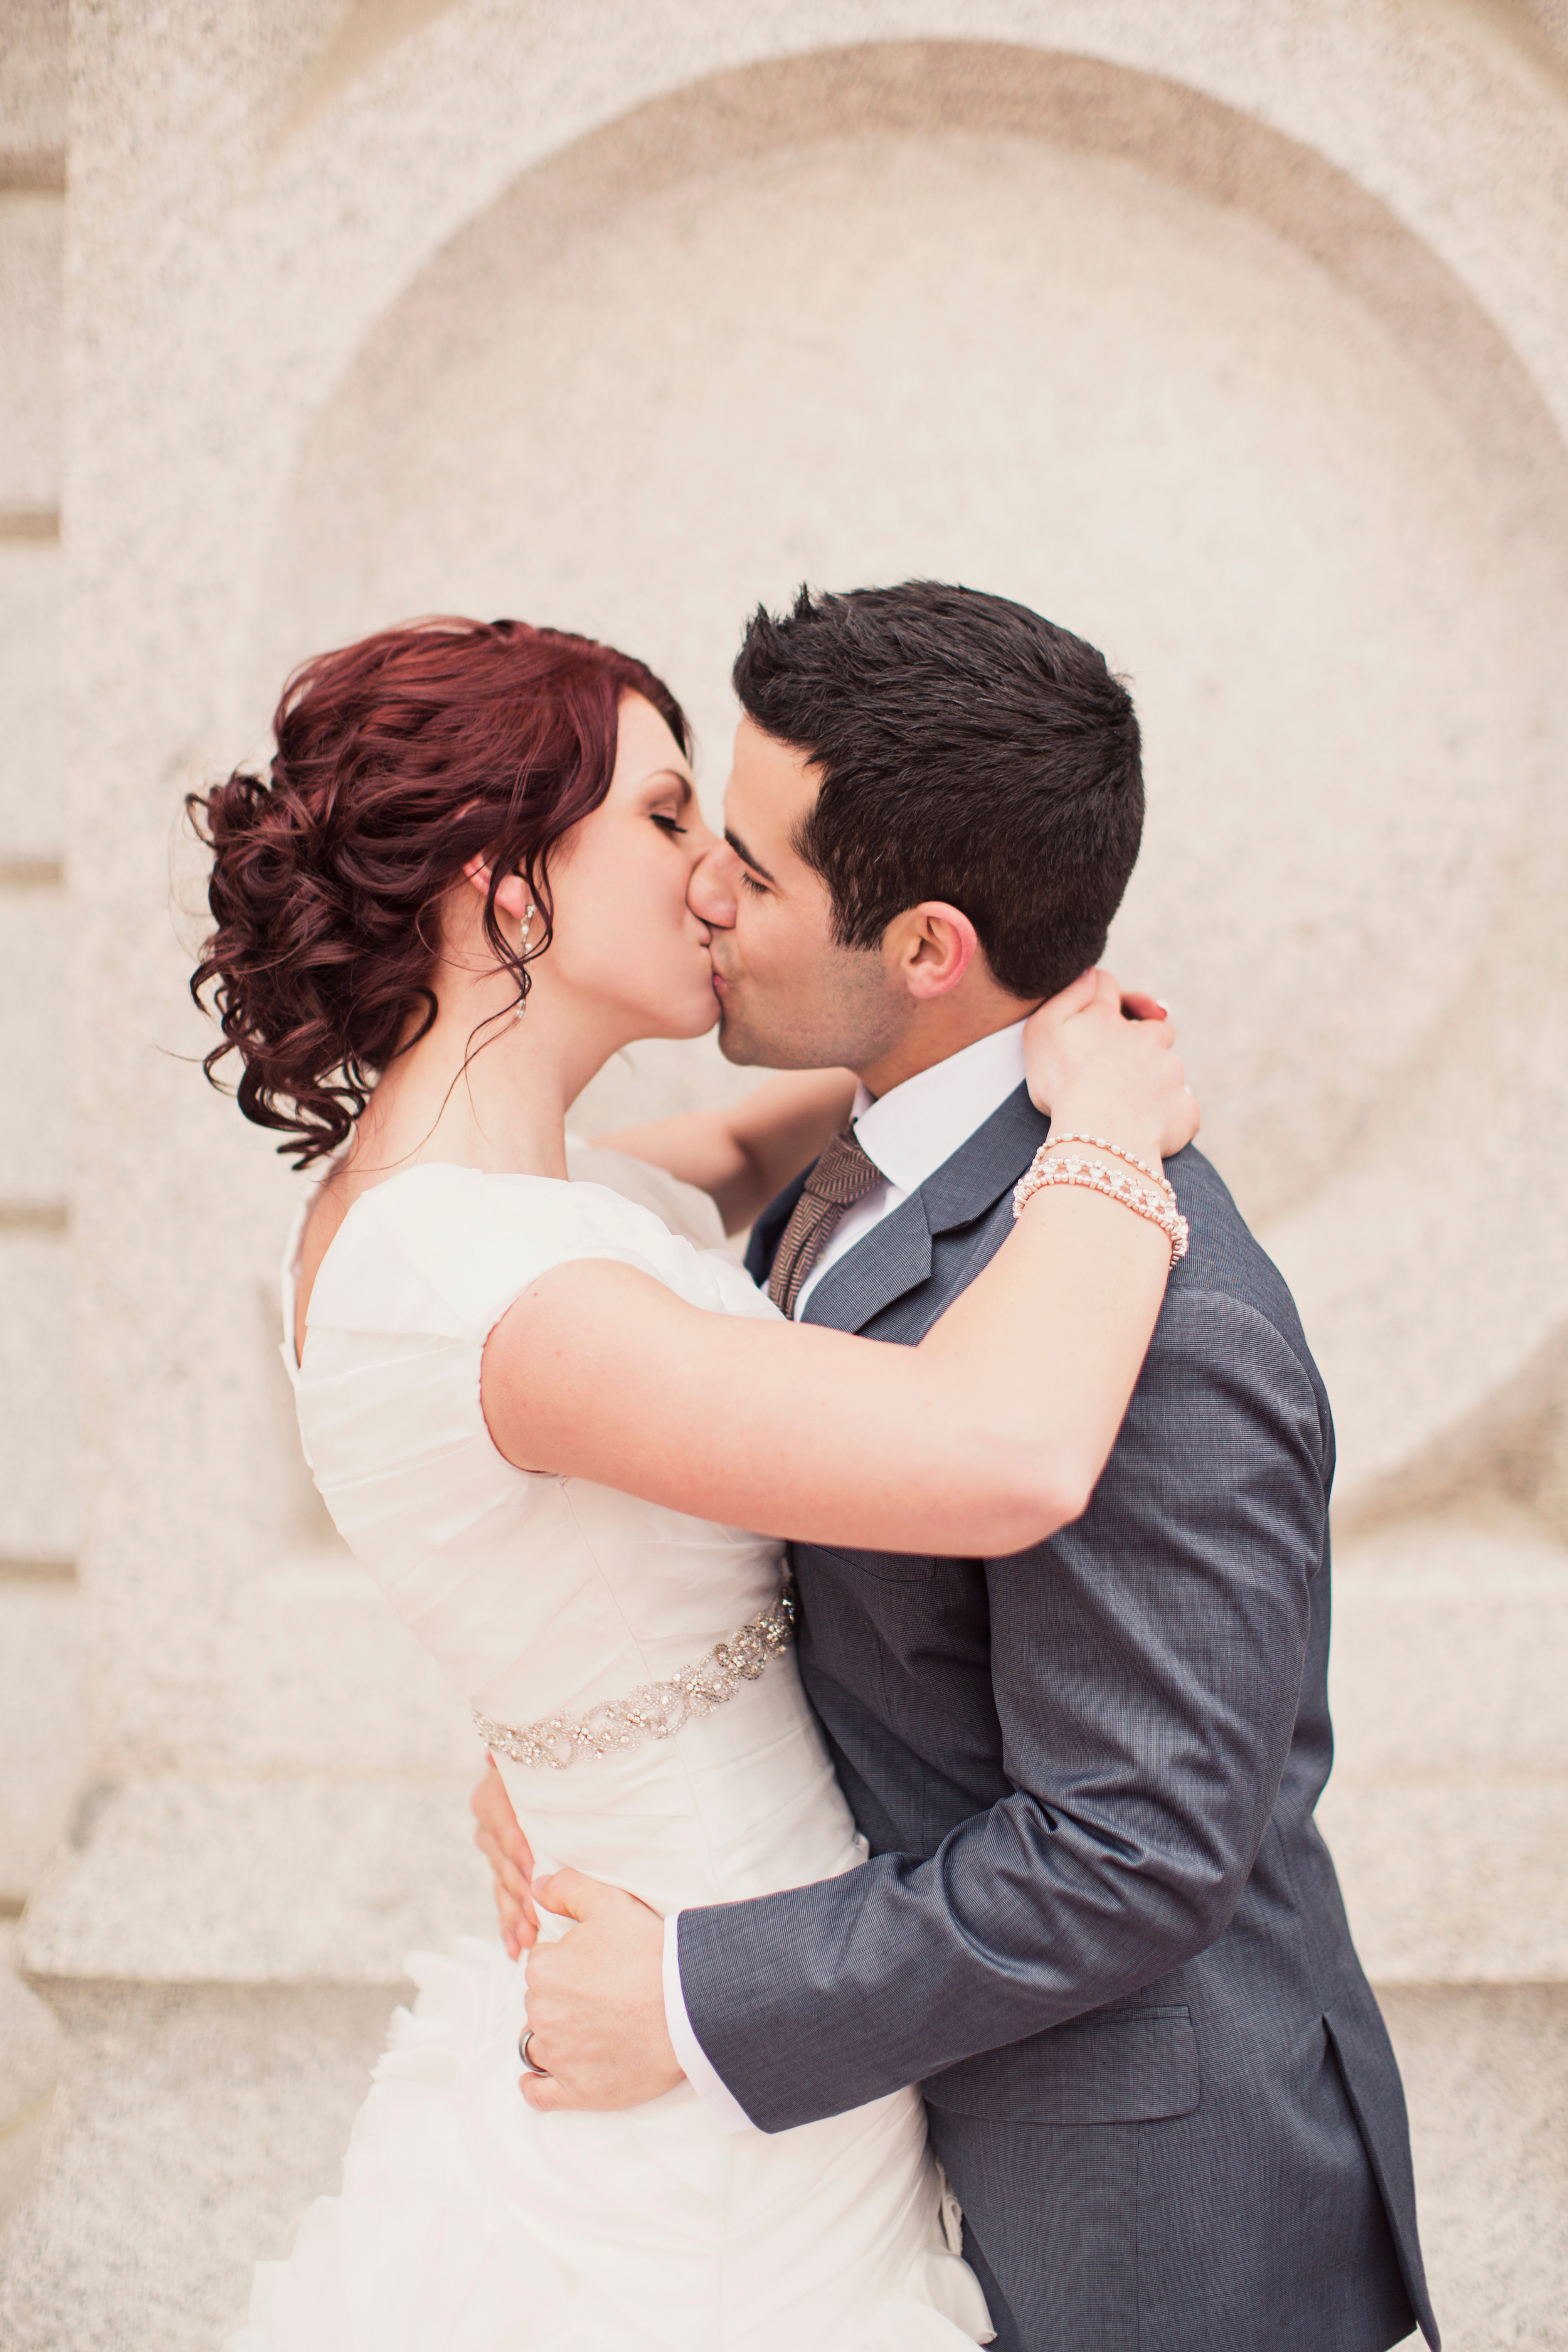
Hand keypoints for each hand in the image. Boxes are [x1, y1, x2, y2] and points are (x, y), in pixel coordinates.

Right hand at [470, 1756, 536, 1957]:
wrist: (544, 1774)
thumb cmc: (548, 1765)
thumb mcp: (537, 1761)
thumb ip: (521, 1759)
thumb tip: (491, 1755)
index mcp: (493, 1797)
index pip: (502, 1824)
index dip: (516, 1846)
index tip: (532, 1866)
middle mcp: (489, 1827)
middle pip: (502, 1863)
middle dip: (520, 1892)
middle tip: (537, 1915)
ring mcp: (495, 1854)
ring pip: (502, 1888)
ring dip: (515, 1916)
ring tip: (527, 1941)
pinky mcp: (503, 1874)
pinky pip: (503, 1902)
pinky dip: (510, 1926)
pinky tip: (515, 1948)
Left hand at [519, 1868, 682, 2112]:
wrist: (688, 2008)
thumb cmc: (650, 1954)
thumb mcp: (610, 1903)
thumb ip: (567, 1888)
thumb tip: (535, 1886)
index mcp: (543, 1970)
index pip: (542, 1963)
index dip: (569, 1961)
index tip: (595, 1965)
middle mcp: (542, 2014)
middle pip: (541, 2002)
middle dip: (563, 1997)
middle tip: (602, 1994)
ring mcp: (559, 2056)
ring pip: (540, 2043)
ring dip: (556, 2036)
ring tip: (588, 2030)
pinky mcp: (577, 2091)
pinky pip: (539, 2093)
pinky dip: (536, 2086)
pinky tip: (536, 2080)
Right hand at [1023, 968, 1198, 1161]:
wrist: (1100, 1133)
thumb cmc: (1062, 1083)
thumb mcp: (1043, 1028)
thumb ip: (1067, 995)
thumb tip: (1089, 972)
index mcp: (1108, 1019)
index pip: (1108, 987)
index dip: (1104, 993)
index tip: (1100, 1009)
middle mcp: (1146, 1039)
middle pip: (1155, 1026)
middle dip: (1146, 1036)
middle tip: (1125, 1062)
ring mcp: (1170, 1074)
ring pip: (1169, 1069)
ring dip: (1155, 1080)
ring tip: (1129, 1106)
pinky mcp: (1184, 1109)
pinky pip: (1181, 1109)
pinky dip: (1168, 1116)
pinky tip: (1148, 1128)